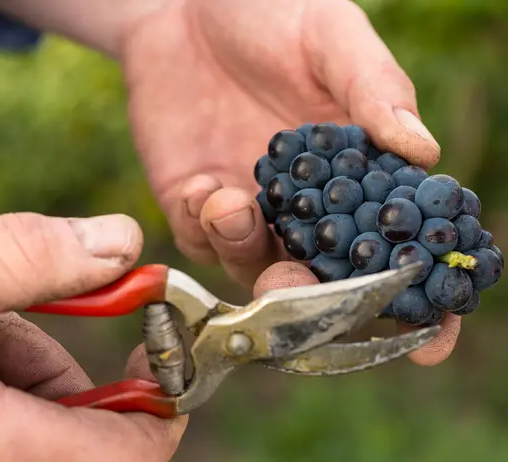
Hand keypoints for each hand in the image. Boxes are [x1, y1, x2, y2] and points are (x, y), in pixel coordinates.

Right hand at [0, 213, 185, 460]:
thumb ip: (27, 256)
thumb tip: (122, 239)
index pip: (132, 454)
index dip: (163, 397)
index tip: (156, 339)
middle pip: (90, 453)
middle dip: (88, 382)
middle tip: (61, 317)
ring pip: (44, 449)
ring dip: (40, 385)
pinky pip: (1, 449)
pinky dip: (3, 402)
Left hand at [121, 0, 455, 364]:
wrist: (181, 9)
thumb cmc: (267, 14)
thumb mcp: (329, 38)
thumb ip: (372, 90)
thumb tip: (424, 152)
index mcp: (357, 172)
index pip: (399, 245)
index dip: (421, 297)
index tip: (432, 340)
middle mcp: (307, 204)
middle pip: (326, 281)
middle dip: (317, 300)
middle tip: (301, 285)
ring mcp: (251, 210)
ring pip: (260, 272)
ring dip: (250, 253)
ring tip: (235, 200)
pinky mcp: (196, 206)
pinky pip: (205, 243)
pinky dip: (207, 226)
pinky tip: (202, 185)